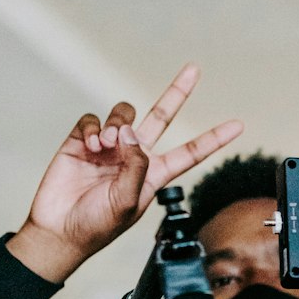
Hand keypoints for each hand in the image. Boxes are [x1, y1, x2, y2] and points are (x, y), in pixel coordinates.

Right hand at [7, 64, 242, 281]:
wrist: (59, 229)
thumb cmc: (97, 225)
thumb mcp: (128, 202)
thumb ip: (136, 166)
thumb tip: (130, 132)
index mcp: (154, 175)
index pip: (190, 153)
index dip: (213, 139)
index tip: (238, 126)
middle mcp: (134, 156)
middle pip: (161, 117)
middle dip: (177, 92)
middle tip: (194, 69)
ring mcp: (109, 146)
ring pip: (124, 113)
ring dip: (118, 124)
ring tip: (107, 144)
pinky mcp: (83, 141)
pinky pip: (94, 120)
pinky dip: (94, 128)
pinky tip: (91, 145)